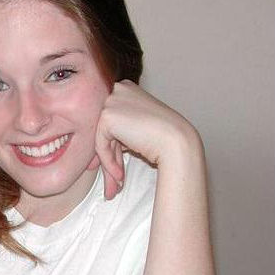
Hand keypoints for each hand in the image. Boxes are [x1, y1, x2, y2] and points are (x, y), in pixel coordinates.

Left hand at [88, 80, 200, 198]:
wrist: (177, 142)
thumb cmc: (163, 139)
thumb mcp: (135, 132)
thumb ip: (118, 136)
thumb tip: (97, 156)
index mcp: (126, 90)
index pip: (111, 122)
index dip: (111, 148)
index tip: (112, 169)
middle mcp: (118, 91)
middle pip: (105, 131)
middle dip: (109, 159)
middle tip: (113, 181)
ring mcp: (112, 101)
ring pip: (101, 139)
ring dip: (108, 164)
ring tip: (116, 184)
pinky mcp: (107, 116)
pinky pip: (100, 145)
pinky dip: (108, 162)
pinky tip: (119, 175)